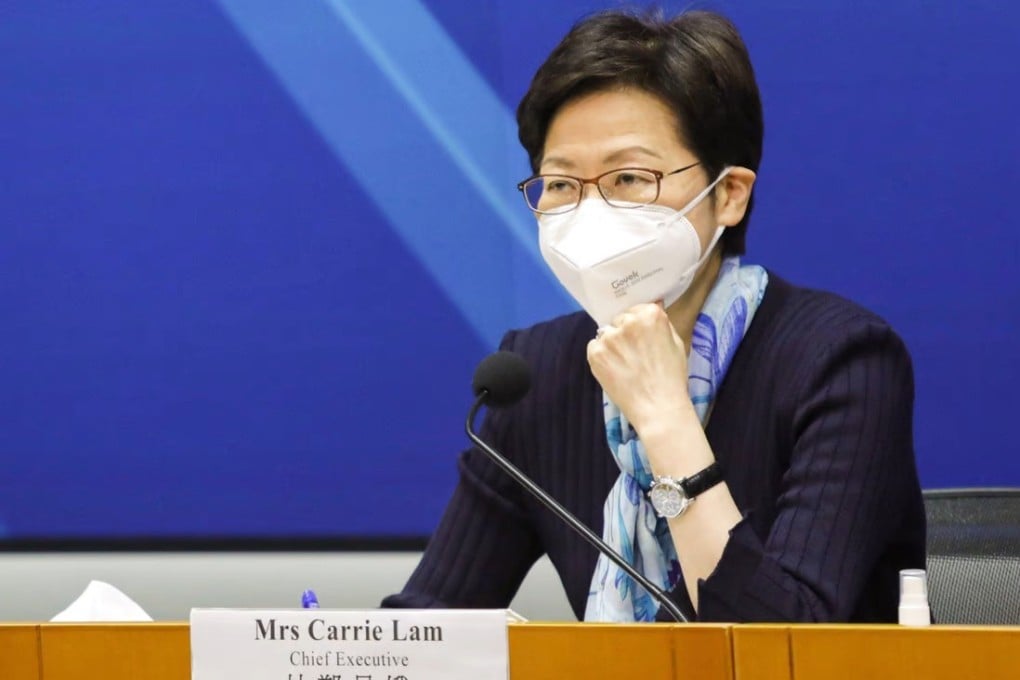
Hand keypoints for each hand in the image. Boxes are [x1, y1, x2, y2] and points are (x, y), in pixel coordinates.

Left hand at [586, 303, 694, 435]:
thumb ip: (661, 324)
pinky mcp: (595, 353)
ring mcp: (609, 337)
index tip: (642, 339)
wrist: (658, 407)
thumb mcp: (676, 343)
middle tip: (633, 355)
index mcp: (650, 315)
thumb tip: (650, 310)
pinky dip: (600, 356)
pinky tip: (614, 370)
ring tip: (624, 365)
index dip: (638, 326)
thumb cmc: (672, 377)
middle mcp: (628, 322)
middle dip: (624, 333)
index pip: (637, 310)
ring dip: (612, 344)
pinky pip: (594, 346)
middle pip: (620, 320)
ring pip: (606, 333)